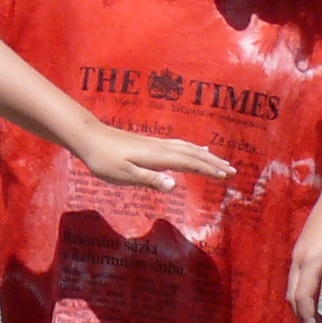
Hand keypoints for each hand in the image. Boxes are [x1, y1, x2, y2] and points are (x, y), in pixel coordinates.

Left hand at [71, 130, 228, 192]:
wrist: (89, 138)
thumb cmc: (104, 160)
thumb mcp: (125, 175)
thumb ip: (150, 179)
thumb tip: (175, 185)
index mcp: (158, 157)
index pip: (190, 163)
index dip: (209, 169)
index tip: (227, 176)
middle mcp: (161, 148)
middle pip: (193, 154)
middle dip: (213, 162)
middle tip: (232, 171)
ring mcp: (156, 144)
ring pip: (187, 148)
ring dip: (205, 155)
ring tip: (220, 161)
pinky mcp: (150, 144)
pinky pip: (179, 146)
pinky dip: (192, 149)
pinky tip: (193, 150)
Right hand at [289, 190, 321, 322]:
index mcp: (311, 261)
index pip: (303, 298)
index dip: (308, 319)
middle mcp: (298, 258)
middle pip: (292, 296)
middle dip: (302, 317)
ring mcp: (297, 252)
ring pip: (291, 287)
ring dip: (301, 306)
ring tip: (317, 319)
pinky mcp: (300, 247)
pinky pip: (294, 277)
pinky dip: (300, 293)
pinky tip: (314, 297)